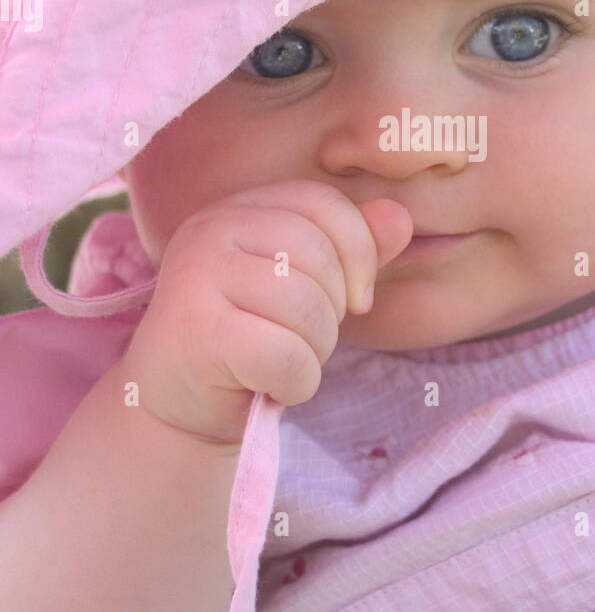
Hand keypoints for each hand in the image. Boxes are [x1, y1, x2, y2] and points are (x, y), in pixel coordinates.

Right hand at [120, 181, 412, 445]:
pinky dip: (296, 384)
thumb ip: (351, 251)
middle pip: (320, 258)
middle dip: (332, 313)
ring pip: (308, 309)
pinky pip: (287, 356)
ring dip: (313, 352)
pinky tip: (267, 386)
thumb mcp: (304, 287)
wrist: (178, 408)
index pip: (323, 203)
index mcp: (237, 209)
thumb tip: (400, 218)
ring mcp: (195, 278)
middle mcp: (209, 230)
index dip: (358, 251)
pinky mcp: (197, 333)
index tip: (357, 299)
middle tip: (299, 340)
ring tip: (280, 362)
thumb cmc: (250, 342)